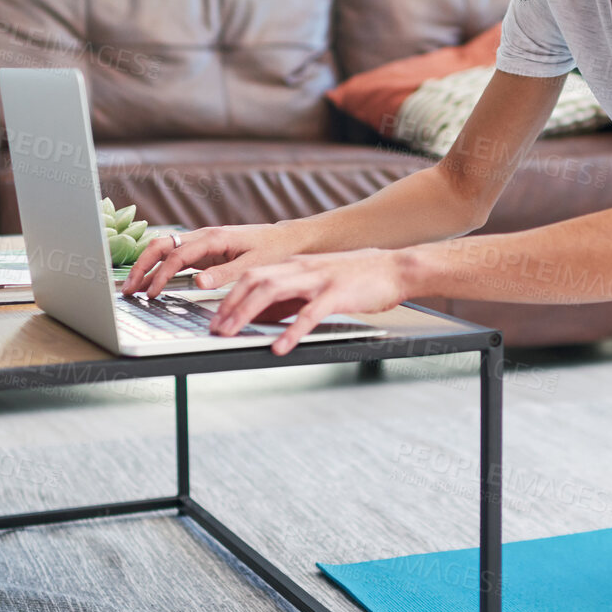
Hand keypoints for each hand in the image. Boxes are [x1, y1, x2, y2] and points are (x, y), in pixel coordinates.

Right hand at [119, 222, 304, 297]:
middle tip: (128, 289)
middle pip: (161, 246)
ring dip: (147, 266)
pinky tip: (152, 281)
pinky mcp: (205, 250)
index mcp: (214, 238)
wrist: (287, 240)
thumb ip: (225, 275)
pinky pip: (176, 256)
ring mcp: (202, 242)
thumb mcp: (252, 266)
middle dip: (142, 266)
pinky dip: (160, 267)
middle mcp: (204, 236)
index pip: (177, 255)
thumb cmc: (273, 251)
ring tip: (133, 288)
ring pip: (165, 249)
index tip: (150, 294)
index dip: (160, 275)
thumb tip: (198, 283)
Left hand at [210, 249, 411, 355]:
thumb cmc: (358, 278)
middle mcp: (302, 268)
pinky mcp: (337, 294)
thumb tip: (259, 316)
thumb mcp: (316, 284)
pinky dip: (291, 331)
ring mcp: (319, 279)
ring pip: (273, 291)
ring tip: (232, 334)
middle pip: (255, 281)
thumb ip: (289, 299)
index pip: (253, 276)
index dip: (230, 296)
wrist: (395, 268)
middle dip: (230, 305)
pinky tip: (279, 347)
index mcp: (296, 265)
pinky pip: (309, 313)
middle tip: (216, 329)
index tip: (216, 318)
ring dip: (247, 313)